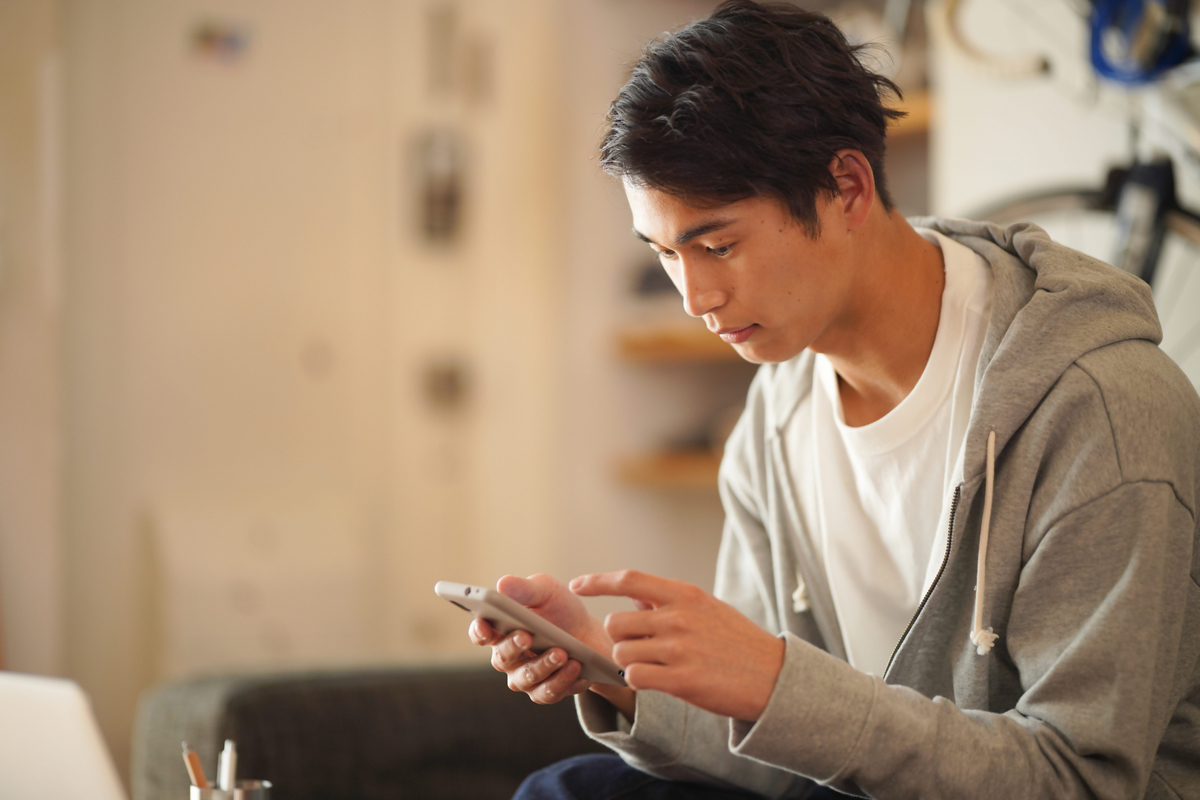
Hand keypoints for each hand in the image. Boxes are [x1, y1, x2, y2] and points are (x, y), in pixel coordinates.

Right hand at [468, 573, 611, 705]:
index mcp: (501, 629)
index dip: (479, 631)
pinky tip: (575, 666)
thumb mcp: (546, 591)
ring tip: (561, 652)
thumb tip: (502, 584)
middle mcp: (508, 656)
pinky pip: (548, 692)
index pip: (480, 633)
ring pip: (526, 678)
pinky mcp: (545, 692)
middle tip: (527, 636)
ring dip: (543, 665)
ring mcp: (525, 677)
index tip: (486, 626)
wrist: (590, 632)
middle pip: (502, 658)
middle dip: (513, 647)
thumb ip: (525, 588)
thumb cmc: (560, 609)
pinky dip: (562, 679)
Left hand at [570, 570, 784, 721]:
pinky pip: (635, 677)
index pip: (629, 580)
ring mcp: (680, 649)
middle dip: (620, 637)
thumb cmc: (737, 642)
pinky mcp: (682, 680)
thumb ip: (668, 602)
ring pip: (622, 653)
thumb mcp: (707, 608)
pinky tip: (656, 681)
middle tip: (638, 648)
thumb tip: (633, 599)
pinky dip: (638, 680)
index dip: (597, 582)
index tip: (576, 585)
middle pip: (616, 623)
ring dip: (629, 662)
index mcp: (685, 594)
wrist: (774, 677)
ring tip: (654, 666)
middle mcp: (679, 617)